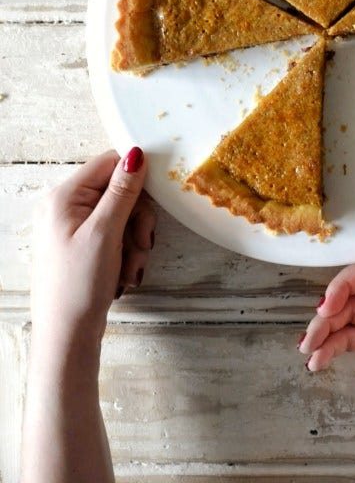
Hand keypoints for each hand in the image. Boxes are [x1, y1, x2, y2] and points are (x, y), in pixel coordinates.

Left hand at [30, 147, 155, 353]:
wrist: (66, 338)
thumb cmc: (77, 287)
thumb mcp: (105, 233)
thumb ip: (122, 191)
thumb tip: (136, 154)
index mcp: (63, 197)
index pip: (109, 163)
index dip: (135, 179)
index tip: (154, 199)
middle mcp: (66, 208)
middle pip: (119, 192)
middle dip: (137, 219)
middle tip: (142, 242)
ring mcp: (74, 229)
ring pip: (122, 216)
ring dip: (135, 240)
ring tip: (132, 267)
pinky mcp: (83, 247)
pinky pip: (115, 235)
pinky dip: (126, 252)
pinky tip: (124, 273)